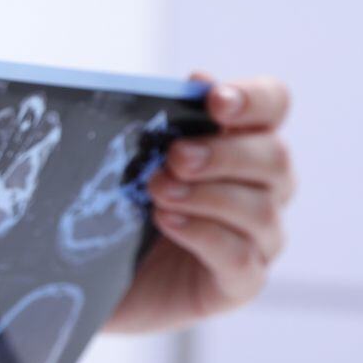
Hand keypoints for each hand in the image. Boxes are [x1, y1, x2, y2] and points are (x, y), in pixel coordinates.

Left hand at [106, 75, 294, 332]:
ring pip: (260, 208)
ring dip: (207, 195)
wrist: (89, 282)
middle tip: (175, 157)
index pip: (272, 106)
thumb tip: (192, 80)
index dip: (252, 98)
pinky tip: (168, 223)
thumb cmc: (115, 212)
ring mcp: (258, 239)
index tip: (214, 101)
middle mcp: (263, 189)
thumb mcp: (126, 163)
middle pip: (274, 158)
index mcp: (241, 144)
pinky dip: (204, 235)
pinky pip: (241, 257)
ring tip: (158, 193)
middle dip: (223, 153)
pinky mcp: (240, 282)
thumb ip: (157, 124)